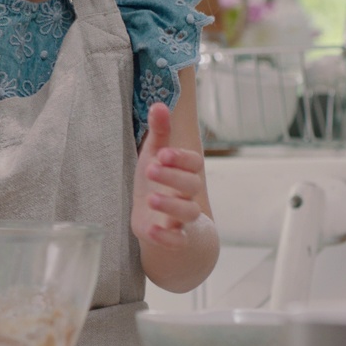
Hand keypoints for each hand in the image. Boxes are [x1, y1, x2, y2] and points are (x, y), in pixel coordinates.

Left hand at [132, 102, 206, 247]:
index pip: (195, 163)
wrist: (157, 222)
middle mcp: (186, 194)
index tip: (163, 153)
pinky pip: (178, 241)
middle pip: (191, 186)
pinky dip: (167, 237)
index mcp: (184, 173)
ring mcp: (181, 218)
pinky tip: (151, 230)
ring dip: (171, 205)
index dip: (182, 158)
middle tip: (151, 169)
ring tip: (150, 198)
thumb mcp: (154, 156)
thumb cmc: (157, 183)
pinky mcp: (173, 238)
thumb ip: (159, 133)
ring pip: (188, 212)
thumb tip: (159, 104)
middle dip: (173, 177)